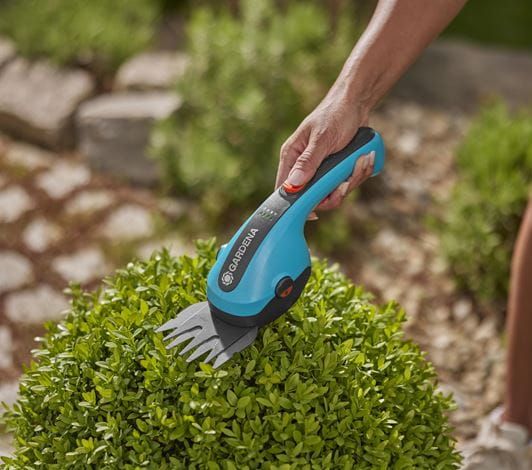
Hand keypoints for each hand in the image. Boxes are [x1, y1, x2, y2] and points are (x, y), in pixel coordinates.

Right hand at [275, 89, 374, 217]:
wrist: (356, 104)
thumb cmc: (334, 115)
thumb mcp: (322, 138)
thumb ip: (308, 162)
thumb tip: (294, 184)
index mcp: (291, 157)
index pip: (284, 189)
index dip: (295, 204)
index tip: (312, 212)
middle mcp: (304, 167)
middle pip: (312, 197)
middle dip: (333, 192)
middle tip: (345, 182)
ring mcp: (321, 170)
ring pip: (333, 193)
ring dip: (351, 180)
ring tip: (361, 161)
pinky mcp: (336, 171)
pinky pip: (346, 184)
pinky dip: (358, 174)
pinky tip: (364, 159)